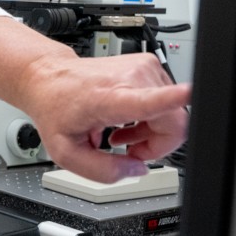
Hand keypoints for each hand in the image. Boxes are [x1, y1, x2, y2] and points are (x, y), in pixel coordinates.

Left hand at [19, 51, 190, 182]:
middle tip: (126, 149)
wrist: (47, 78)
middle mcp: (133, 78)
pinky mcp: (148, 64)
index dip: (175, 99)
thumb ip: (102, 171)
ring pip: (172, 115)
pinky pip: (166, 102)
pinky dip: (149, 117)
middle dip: (156, 145)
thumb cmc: (55, 108)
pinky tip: (124, 119)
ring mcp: (143, 68)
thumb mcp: (67, 153)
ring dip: (149, 132)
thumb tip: (137, 169)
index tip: (188, 95)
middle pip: (173, 123)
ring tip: (119, 133)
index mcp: (112, 97)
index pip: (152, 99)